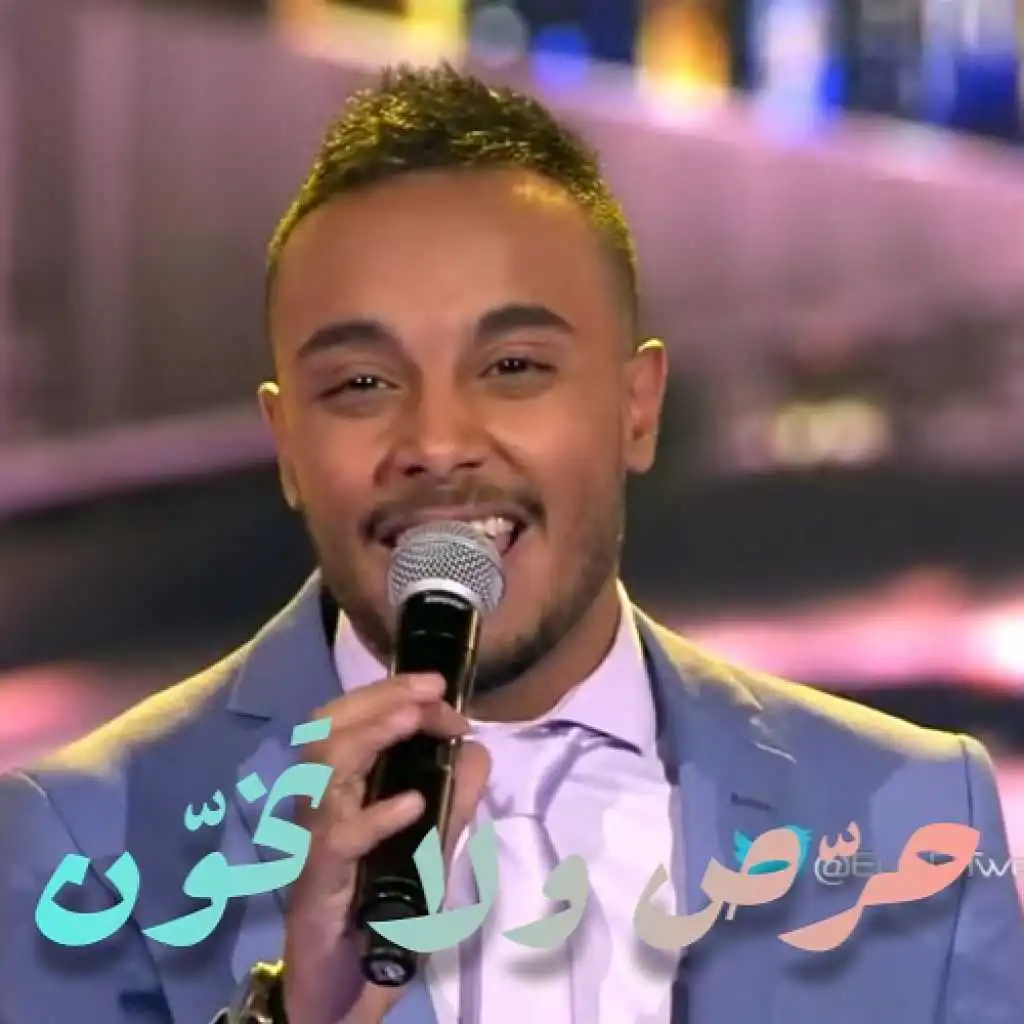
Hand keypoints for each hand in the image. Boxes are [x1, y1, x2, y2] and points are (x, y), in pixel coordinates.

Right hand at [282, 673, 489, 1023]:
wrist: (342, 984)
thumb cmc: (378, 908)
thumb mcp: (428, 844)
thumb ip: (452, 799)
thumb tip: (477, 749)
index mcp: (342, 787)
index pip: (349, 717)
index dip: (391, 692)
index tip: (441, 692)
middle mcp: (321, 803)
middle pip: (326, 727)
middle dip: (380, 697)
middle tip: (431, 692)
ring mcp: (315, 840)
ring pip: (324, 770)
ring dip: (371, 735)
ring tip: (414, 720)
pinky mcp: (319, 882)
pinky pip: (339, 841)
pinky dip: (377, 817)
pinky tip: (412, 804)